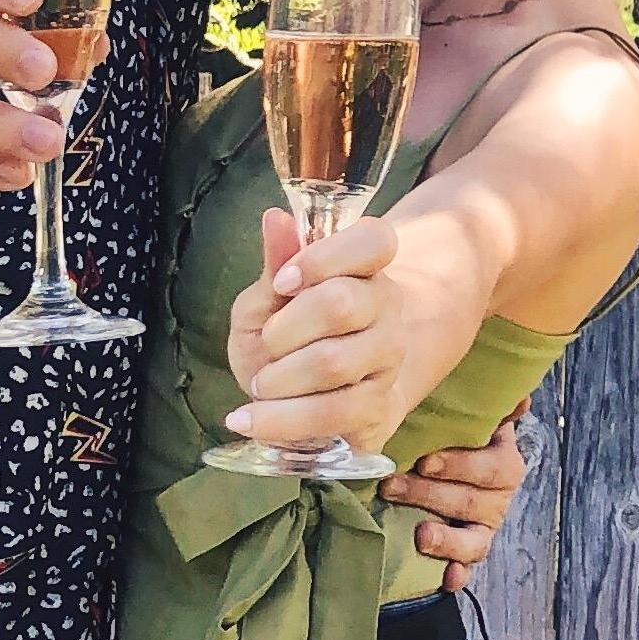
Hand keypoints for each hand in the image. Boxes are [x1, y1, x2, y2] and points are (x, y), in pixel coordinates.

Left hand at [221, 205, 436, 463]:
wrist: (322, 392)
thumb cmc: (291, 334)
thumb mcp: (272, 296)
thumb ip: (276, 262)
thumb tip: (275, 219)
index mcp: (366, 267)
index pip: (373, 242)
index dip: (324, 259)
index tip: (283, 282)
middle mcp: (387, 308)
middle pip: (341, 304)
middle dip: (284, 329)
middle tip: (267, 344)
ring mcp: (389, 360)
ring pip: (333, 363)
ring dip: (278, 378)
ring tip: (260, 386)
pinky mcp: (380, 408)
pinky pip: (332, 414)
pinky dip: (280, 421)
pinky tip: (249, 420)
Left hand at [384, 416, 525, 570]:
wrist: (458, 472)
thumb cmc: (461, 441)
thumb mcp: (479, 420)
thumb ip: (496, 408)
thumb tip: (520, 396)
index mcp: (504, 465)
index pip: (488, 468)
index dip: (458, 466)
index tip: (424, 462)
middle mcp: (498, 500)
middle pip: (469, 502)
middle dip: (428, 495)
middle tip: (391, 487)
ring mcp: (485, 529)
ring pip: (473, 541)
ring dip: (447, 540)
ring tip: (421, 536)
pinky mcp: (469, 552)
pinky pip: (468, 568)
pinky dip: (458, 575)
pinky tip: (446, 579)